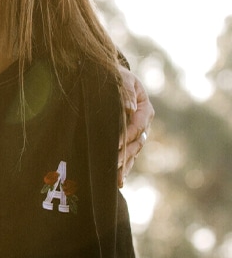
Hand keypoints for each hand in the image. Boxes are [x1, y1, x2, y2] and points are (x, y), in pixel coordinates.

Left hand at [117, 67, 153, 186]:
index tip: (115, 143)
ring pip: (134, 152)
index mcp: (146, 110)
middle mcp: (144, 124)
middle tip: (113, 165)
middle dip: (126, 154)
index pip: (138, 125)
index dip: (127, 135)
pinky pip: (128, 156)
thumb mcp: (122, 78)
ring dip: (126, 165)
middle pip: (137, 143)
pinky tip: (117, 180)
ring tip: (117, 178)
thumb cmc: (116, 77)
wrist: (111, 79)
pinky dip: (124, 167)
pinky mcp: (128, 140)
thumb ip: (126, 91)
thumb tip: (130, 108)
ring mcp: (137, 134)